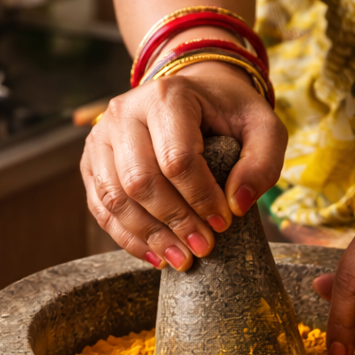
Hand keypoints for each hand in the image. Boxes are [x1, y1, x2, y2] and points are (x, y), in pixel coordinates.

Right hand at [81, 61, 286, 269]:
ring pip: (114, 199)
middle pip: (140, 182)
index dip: (200, 198)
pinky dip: (127, 238)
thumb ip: (262, 162)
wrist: (192, 94)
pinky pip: (100, 208)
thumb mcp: (263, 127)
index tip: (223, 223)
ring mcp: (101, 137)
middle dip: (174, 222)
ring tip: (180, 259)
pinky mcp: (91, 162)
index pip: (176, 159)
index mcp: (166, 96)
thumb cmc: (228, 112)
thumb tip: (237, 205)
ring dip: (148, 237)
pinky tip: (156, 255)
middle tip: (203, 248)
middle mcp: (125, 112)